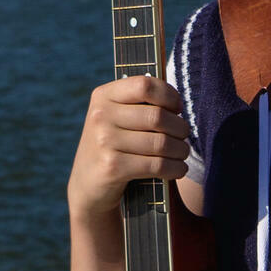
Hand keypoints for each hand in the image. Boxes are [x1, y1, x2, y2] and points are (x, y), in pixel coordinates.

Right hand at [68, 77, 189, 220]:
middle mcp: (101, 116)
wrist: (87, 184)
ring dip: (180, 150)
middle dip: (180, 128)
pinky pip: (157, 165)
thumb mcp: (115, 117)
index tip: (177, 108)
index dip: (169, 95)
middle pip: (157, 116)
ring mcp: (104, 142)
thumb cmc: (112, 145)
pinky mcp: (113, 167)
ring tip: (181, 152)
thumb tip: (176, 103)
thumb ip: (139, 103)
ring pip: (161, 142)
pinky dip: (175, 168)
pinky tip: (178, 168)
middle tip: (183, 135)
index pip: (145, 85)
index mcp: (103, 96)